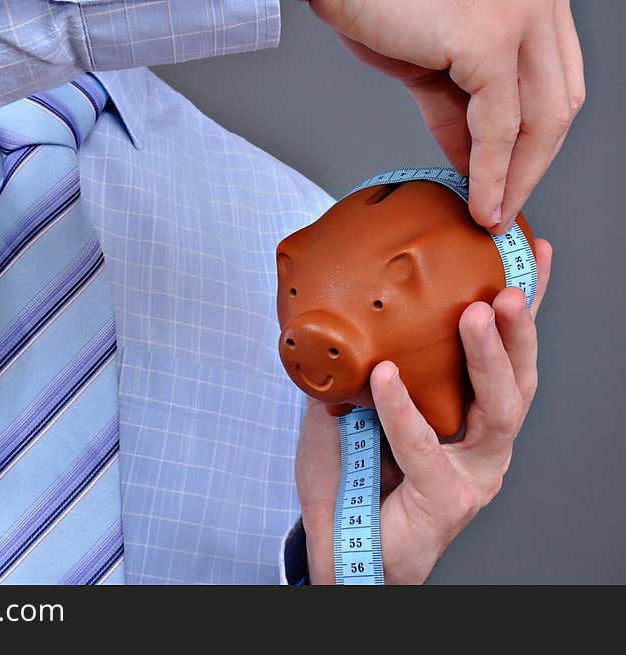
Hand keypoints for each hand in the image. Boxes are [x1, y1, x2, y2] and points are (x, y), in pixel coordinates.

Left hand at [296, 238, 552, 583]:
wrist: (338, 546)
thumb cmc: (350, 477)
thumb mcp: (349, 406)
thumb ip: (355, 366)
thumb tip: (338, 309)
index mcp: (469, 416)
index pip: (504, 355)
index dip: (523, 308)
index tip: (530, 254)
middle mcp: (483, 443)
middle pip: (518, 380)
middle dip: (519, 329)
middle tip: (509, 286)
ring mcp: (472, 475)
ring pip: (497, 411)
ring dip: (487, 358)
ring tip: (478, 312)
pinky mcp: (447, 501)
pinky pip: (424, 447)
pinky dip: (403, 408)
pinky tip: (386, 375)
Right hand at [308, 1, 583, 233]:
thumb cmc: (374, 8)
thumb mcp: (429, 63)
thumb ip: (458, 105)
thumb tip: (475, 161)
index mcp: (531, 4)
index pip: (554, 85)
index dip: (536, 143)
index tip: (511, 183)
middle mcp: (539, 3)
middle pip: (559, 104)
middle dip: (531, 167)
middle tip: (504, 208)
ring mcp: (521, 17)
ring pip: (540, 119)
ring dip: (516, 179)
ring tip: (491, 215)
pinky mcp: (490, 40)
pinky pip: (500, 126)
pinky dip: (492, 173)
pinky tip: (479, 200)